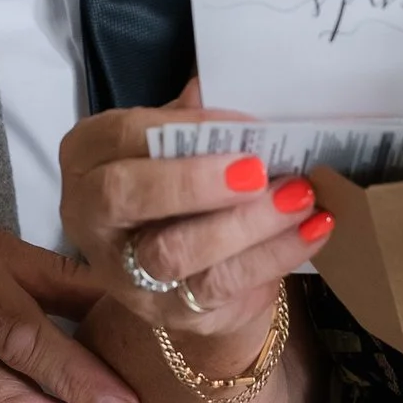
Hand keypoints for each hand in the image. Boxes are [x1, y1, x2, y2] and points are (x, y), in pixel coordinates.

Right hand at [62, 83, 333, 366]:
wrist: (191, 270)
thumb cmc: (182, 185)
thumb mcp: (179, 144)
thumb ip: (196, 121)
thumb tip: (234, 90)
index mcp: (89, 158)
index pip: (123, 135)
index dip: (185, 128)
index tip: (245, 125)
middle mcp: (90, 218)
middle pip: (125, 196)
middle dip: (193, 182)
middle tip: (257, 171)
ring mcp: (124, 272)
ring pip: (173, 252)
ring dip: (246, 224)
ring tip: (300, 197)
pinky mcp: (169, 313)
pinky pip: (220, 288)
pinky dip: (274, 255)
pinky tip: (313, 229)